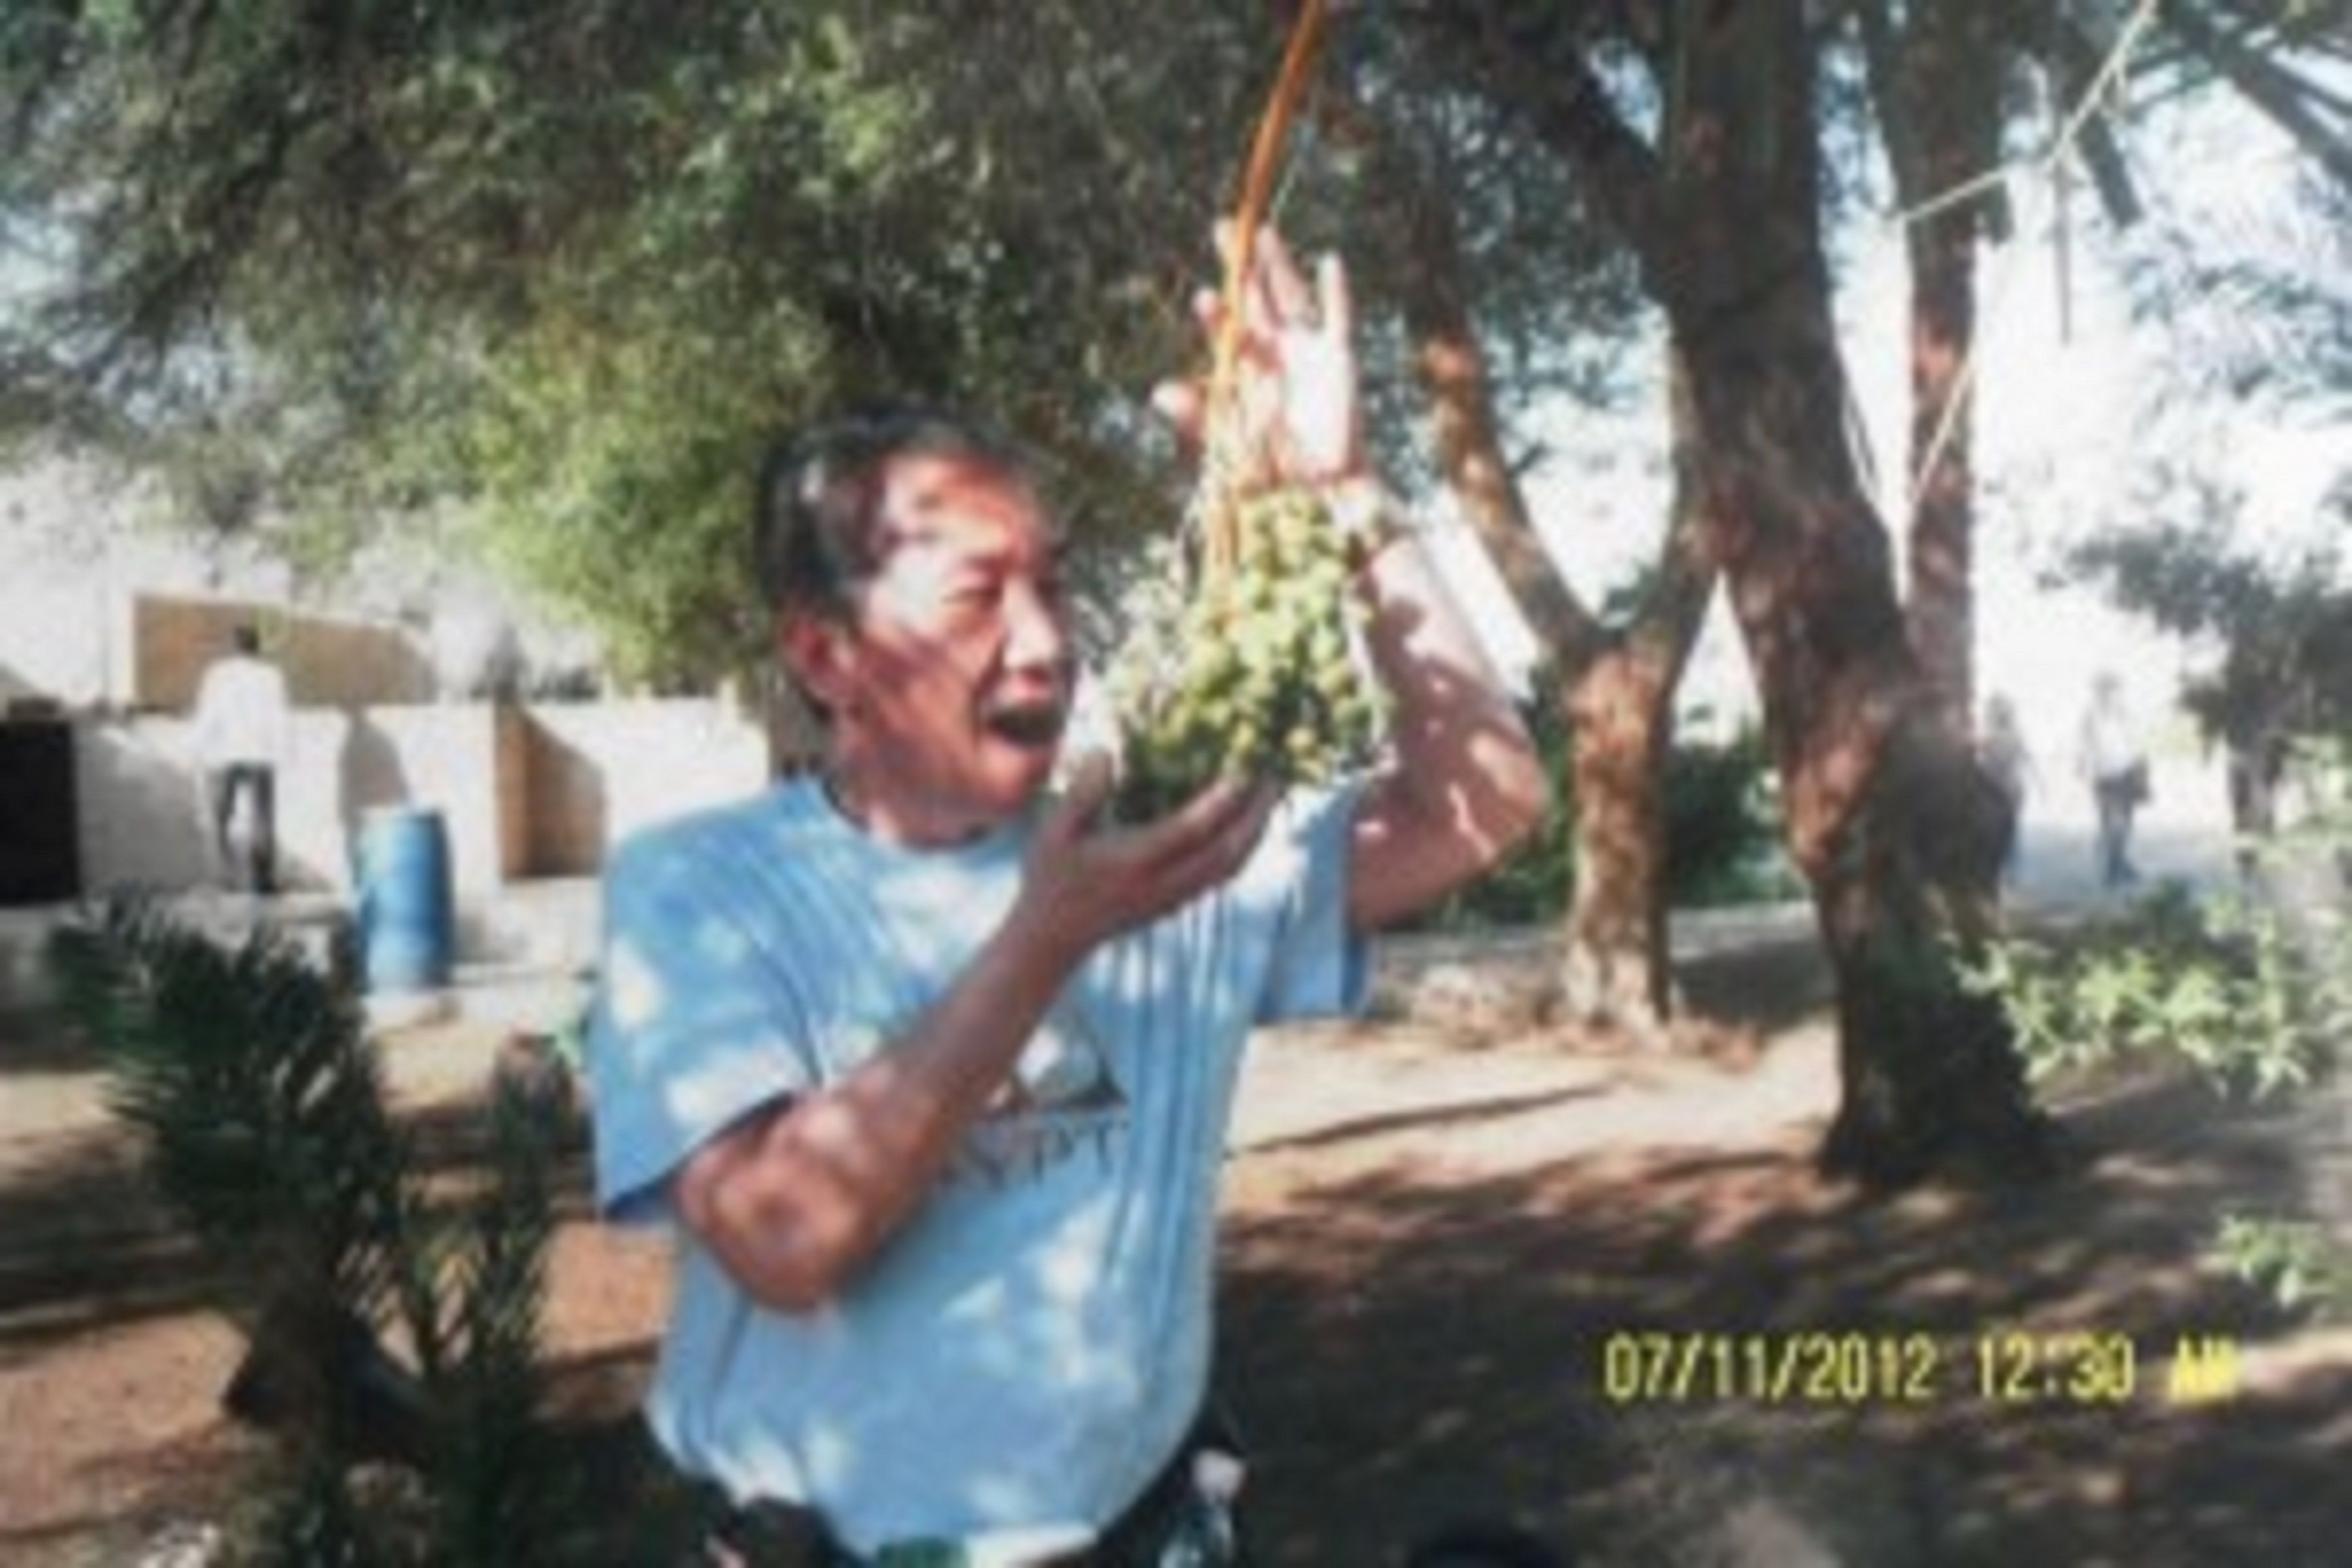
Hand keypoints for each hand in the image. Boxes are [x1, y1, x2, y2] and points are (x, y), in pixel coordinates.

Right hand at [1010, 751, 1277, 965]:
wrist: (1055, 937)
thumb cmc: (1052, 877)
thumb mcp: (1055, 833)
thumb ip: (1082, 793)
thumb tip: (1106, 753)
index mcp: (1134, 862)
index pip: (1188, 831)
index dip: (1219, 802)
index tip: (1242, 771)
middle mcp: (1161, 883)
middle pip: (1224, 852)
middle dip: (1253, 817)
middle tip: (1274, 780)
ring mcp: (1173, 897)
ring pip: (1228, 868)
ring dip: (1253, 834)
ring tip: (1268, 801)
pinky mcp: (1176, 904)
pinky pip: (1219, 878)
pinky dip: (1240, 851)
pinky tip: (1245, 830)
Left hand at [1151, 223, 1363, 488]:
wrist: (1319, 486)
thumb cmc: (1271, 466)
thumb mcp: (1228, 439)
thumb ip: (1197, 414)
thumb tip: (1158, 392)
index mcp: (1242, 367)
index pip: (1224, 331)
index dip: (1216, 313)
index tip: (1204, 298)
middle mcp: (1271, 349)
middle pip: (1252, 298)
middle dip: (1239, 266)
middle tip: (1222, 228)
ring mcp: (1304, 349)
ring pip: (1289, 296)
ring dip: (1277, 265)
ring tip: (1264, 233)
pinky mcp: (1338, 357)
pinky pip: (1337, 317)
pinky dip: (1335, 291)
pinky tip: (1329, 261)